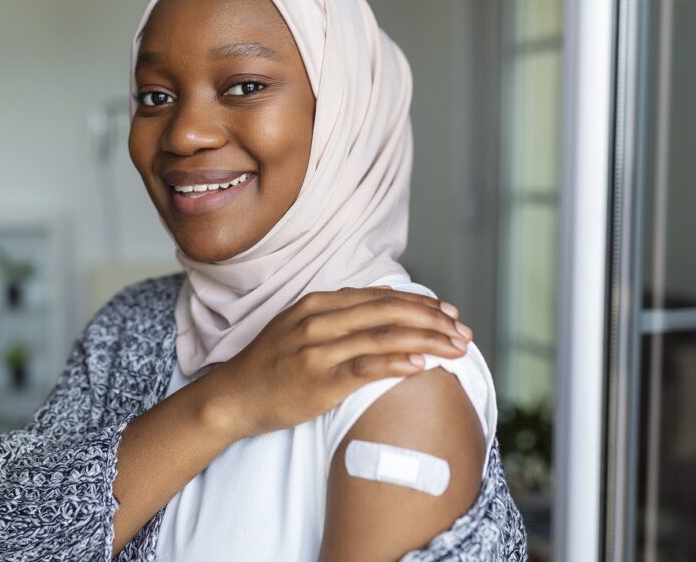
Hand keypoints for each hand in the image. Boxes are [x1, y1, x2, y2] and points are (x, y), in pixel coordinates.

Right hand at [204, 286, 472, 439]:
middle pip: (388, 312)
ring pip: (383, 336)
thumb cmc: (269, 367)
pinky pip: (365, 367)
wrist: (232, 397)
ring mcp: (317, 349)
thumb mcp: (298, 328)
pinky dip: (396, 362)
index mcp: (316, 303)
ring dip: (426, 340)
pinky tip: (422, 364)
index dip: (419, 303)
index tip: (449, 313)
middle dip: (432, 320)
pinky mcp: (318, 379)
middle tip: (463, 331)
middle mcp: (318, 320)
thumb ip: (336, 318)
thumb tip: (381, 314)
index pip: (379, 297)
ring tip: (456, 348)